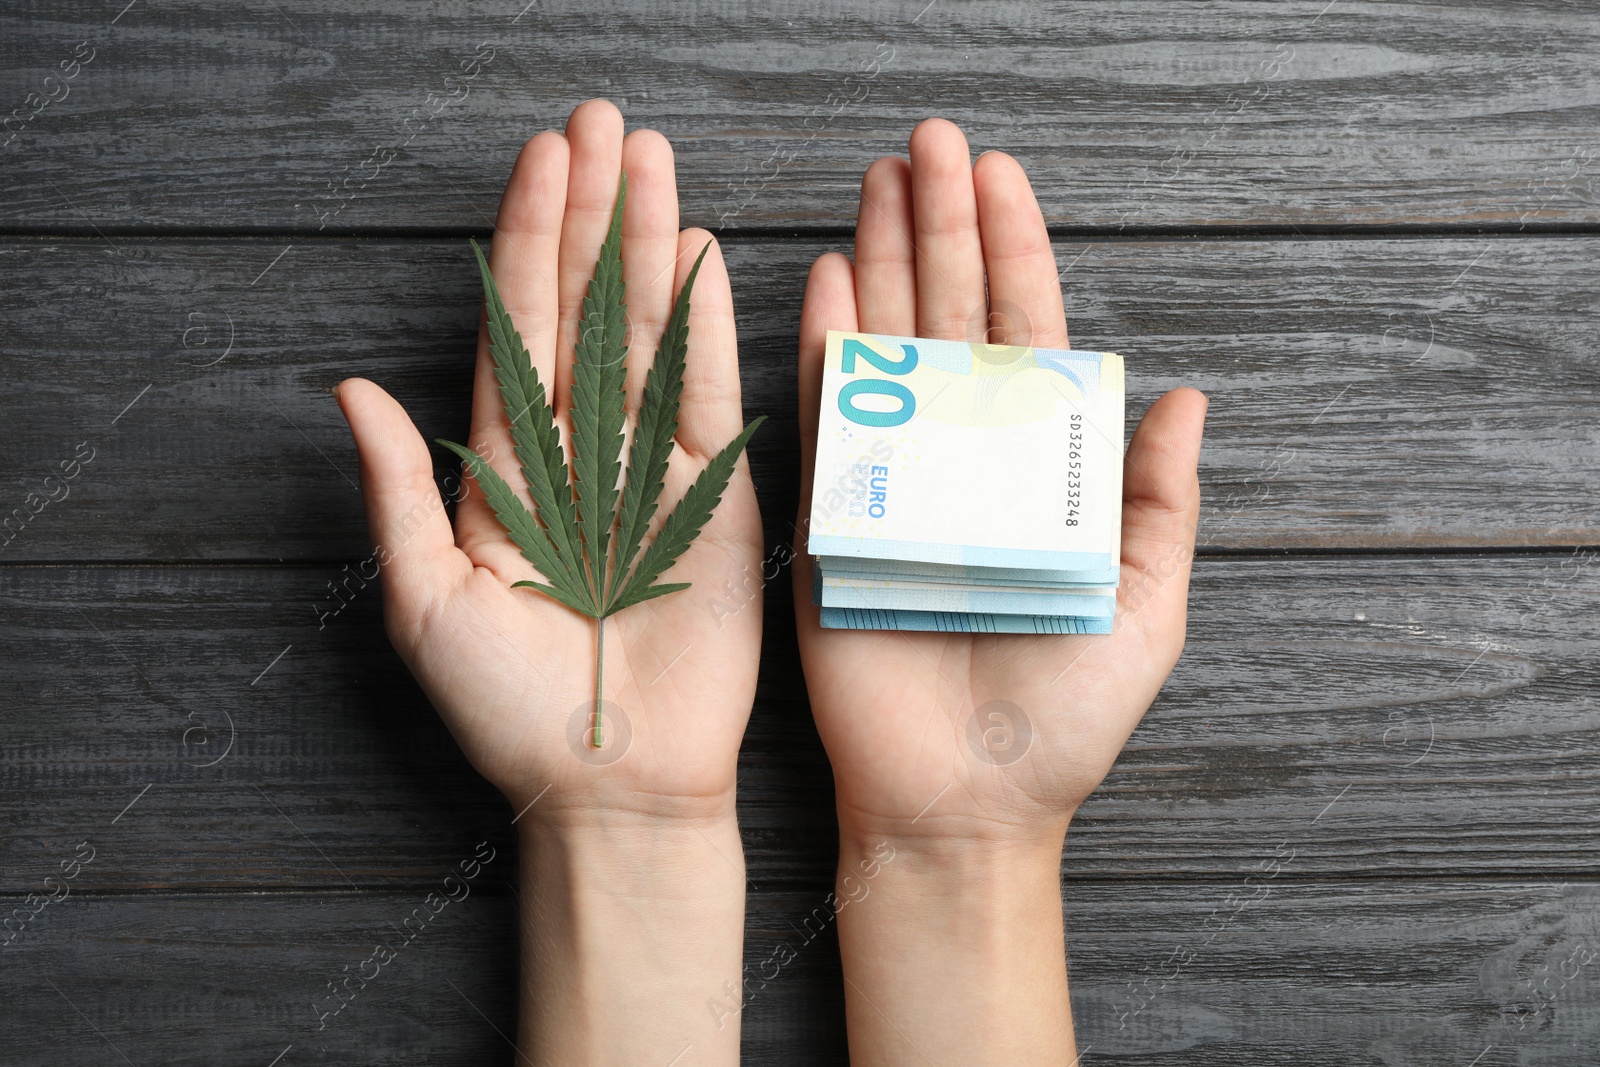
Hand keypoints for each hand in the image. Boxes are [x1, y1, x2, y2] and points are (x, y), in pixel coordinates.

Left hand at [337, 100, 762, 825]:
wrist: (613, 778)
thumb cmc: (505, 708)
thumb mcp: (424, 599)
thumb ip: (397, 488)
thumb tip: (349, 388)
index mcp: (504, 465)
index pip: (515, 326)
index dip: (527, 239)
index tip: (542, 160)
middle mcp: (579, 450)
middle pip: (584, 307)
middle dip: (592, 213)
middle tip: (602, 124)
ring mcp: (650, 466)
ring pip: (648, 332)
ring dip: (650, 244)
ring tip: (653, 162)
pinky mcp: (715, 496)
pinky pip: (709, 395)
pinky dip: (708, 325)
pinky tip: (702, 255)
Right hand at [795, 118, 1206, 848]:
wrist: (965, 804)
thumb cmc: (1063, 718)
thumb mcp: (1144, 607)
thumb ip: (1157, 502)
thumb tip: (1182, 394)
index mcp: (1042, 472)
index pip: (1028, 337)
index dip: (1016, 253)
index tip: (1000, 174)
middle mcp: (966, 462)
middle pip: (955, 320)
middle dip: (942, 226)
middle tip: (928, 143)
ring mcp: (896, 483)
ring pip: (891, 349)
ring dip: (885, 260)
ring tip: (881, 182)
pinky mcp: (834, 520)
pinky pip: (830, 419)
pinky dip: (829, 347)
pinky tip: (833, 278)